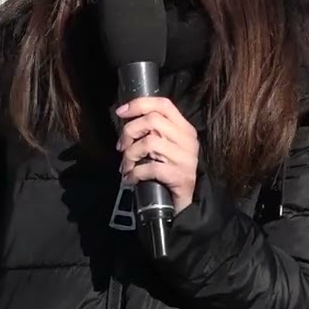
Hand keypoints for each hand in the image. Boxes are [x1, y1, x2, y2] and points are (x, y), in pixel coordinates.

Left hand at [115, 97, 199, 214]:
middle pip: (152, 120)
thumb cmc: (167, 171)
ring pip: (148, 142)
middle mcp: (188, 140)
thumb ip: (152, 131)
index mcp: (184, 129)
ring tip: (126, 165)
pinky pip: (150, 168)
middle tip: (121, 146)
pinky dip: (135, 173)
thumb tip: (125, 119)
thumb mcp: (164, 146)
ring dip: (130, 155)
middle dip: (129, 131)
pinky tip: (131, 179)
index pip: (163, 104)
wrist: (180, 203)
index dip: (139, 104)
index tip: (121, 112)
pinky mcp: (180, 176)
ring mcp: (186, 158)